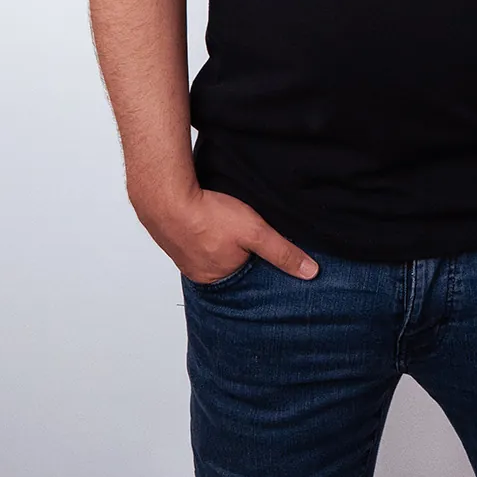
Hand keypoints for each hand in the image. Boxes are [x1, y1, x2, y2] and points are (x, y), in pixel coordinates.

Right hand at [130, 183, 318, 281]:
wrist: (165, 197)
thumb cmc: (209, 216)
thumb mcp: (255, 232)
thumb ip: (282, 252)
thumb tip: (310, 273)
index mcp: (218, 279)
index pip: (246, 276)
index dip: (256, 260)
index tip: (261, 245)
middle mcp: (198, 273)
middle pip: (227, 264)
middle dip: (237, 251)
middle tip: (241, 231)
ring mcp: (182, 255)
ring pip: (209, 250)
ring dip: (217, 239)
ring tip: (225, 223)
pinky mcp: (173, 236)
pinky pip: (193, 237)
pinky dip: (201, 230)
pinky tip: (206, 217)